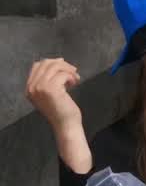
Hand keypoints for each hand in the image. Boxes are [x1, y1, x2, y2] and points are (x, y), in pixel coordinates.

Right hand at [26, 58, 91, 172]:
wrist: (66, 125)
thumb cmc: (62, 111)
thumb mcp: (52, 92)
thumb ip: (51, 79)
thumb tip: (59, 60)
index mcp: (29, 88)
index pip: (37, 65)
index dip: (52, 62)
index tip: (66, 66)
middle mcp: (32, 87)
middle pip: (46, 63)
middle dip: (62, 64)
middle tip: (74, 72)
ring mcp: (40, 87)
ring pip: (54, 66)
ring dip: (68, 70)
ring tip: (75, 78)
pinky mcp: (50, 89)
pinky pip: (63, 74)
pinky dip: (71, 76)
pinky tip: (74, 83)